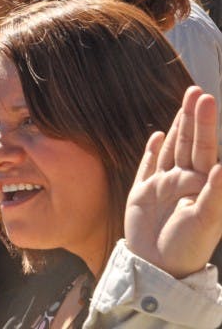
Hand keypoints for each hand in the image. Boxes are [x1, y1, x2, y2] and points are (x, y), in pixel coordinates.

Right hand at [124, 86, 221, 278]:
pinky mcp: (143, 192)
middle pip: (189, 143)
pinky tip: (157, 136)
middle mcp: (184, 181)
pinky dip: (153, 150)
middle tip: (196, 92)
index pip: (205, 148)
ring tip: (184, 105)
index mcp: (201, 185)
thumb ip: (215, 193)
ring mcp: (163, 185)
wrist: (155, 267)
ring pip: (172, 149)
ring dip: (178, 127)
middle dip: (193, 118)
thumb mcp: (205, 221)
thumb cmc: (185, 247)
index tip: (206, 99)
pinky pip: (149, 166)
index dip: (204, 124)